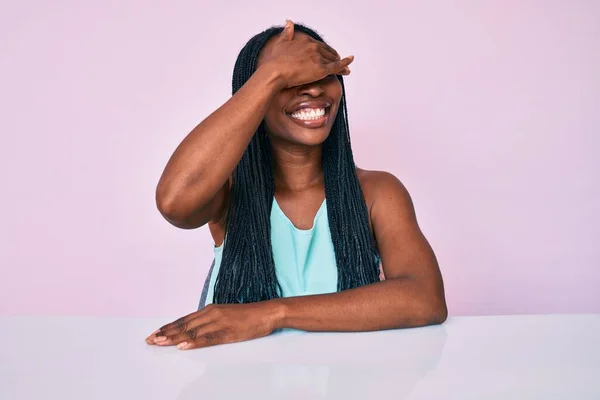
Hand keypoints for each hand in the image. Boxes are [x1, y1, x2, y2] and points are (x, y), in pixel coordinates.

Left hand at [145, 302, 281, 349]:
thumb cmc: (248, 315)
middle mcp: (211, 314)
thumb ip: (210, 320)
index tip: (154, 333)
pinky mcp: (228, 332)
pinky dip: (194, 342)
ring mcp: (219, 322)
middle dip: (165, 333)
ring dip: (174, 338)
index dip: (168, 327)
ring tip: (159, 342)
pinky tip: (184, 346)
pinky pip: (208, 338)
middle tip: (149, 340)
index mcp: (210, 310)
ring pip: (192, 332)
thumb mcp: (225, 314)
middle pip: (184, 325)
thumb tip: (196, 328)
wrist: (267, 312)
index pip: (184, 319)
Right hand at [260, 20, 353, 88]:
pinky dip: (345, 64)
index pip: (320, 46)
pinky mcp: (321, 68)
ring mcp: (318, 57)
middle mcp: (314, 46)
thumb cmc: (275, 61)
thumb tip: (289, 22)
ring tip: (345, 68)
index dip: (325, 51)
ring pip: (333, 60)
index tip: (329, 55)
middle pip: (328, 52)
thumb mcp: (280, 43)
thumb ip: (286, 33)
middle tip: (339, 62)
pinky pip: (336, 66)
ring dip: (340, 64)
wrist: (275, 72)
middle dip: (334, 57)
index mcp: (306, 40)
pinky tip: (350, 64)